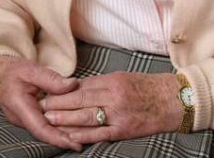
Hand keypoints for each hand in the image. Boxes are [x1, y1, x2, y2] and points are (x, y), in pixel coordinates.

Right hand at [0, 56, 81, 150]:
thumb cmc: (10, 71)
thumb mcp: (30, 69)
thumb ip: (51, 78)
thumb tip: (72, 85)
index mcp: (18, 106)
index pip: (40, 128)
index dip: (58, 138)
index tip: (75, 144)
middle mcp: (20, 118)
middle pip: (46, 133)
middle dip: (66, 138)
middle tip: (89, 138)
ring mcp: (24, 120)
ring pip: (46, 130)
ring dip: (65, 133)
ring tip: (87, 134)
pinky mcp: (28, 118)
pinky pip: (45, 125)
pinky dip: (59, 126)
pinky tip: (74, 125)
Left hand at [40, 72, 181, 144]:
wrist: (172, 100)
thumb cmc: (148, 87)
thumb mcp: (124, 78)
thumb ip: (101, 84)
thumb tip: (77, 88)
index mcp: (112, 81)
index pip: (81, 85)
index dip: (61, 90)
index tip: (46, 91)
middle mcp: (113, 96)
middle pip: (80, 99)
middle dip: (58, 103)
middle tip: (40, 105)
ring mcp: (118, 113)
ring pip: (86, 116)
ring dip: (66, 118)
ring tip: (49, 119)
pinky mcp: (124, 129)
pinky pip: (100, 133)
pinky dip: (83, 135)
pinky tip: (69, 135)